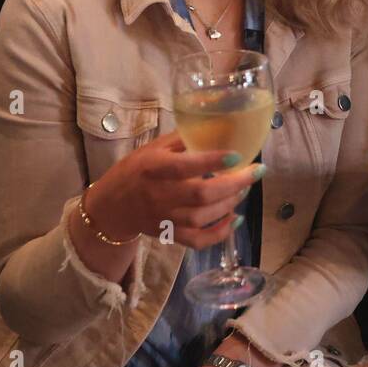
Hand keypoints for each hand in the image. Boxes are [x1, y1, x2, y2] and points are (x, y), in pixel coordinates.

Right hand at [88, 131, 260, 248]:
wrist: (111, 207)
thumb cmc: (136, 170)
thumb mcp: (154, 148)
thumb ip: (183, 139)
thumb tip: (219, 126)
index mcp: (154, 168)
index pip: (183, 166)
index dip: (211, 161)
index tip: (237, 155)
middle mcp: (159, 194)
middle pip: (200, 195)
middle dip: (234, 184)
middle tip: (256, 171)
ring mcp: (164, 218)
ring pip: (202, 217)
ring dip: (230, 204)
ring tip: (244, 189)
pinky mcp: (169, 234)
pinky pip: (197, 240)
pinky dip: (219, 233)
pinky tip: (235, 220)